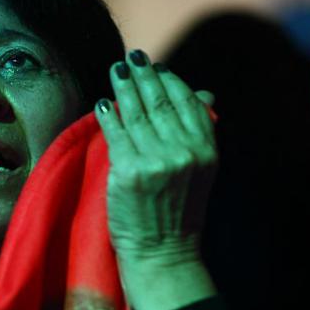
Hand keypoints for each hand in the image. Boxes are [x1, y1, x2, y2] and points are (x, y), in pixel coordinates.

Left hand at [94, 49, 217, 309]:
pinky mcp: (129, 171)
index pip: (186, 102)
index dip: (170, 80)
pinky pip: (115, 133)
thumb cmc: (180, 211)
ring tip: (116, 69)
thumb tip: (204, 92)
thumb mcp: (202, 169)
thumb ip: (199, 130)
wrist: (163, 253)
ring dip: (124, 87)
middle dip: (144, 75)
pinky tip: (104, 102)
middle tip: (132, 57)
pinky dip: (109, 115)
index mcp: (206, 149)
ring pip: (136, 113)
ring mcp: (156, 161)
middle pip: (159, 102)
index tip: (157, 67)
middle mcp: (184, 152)